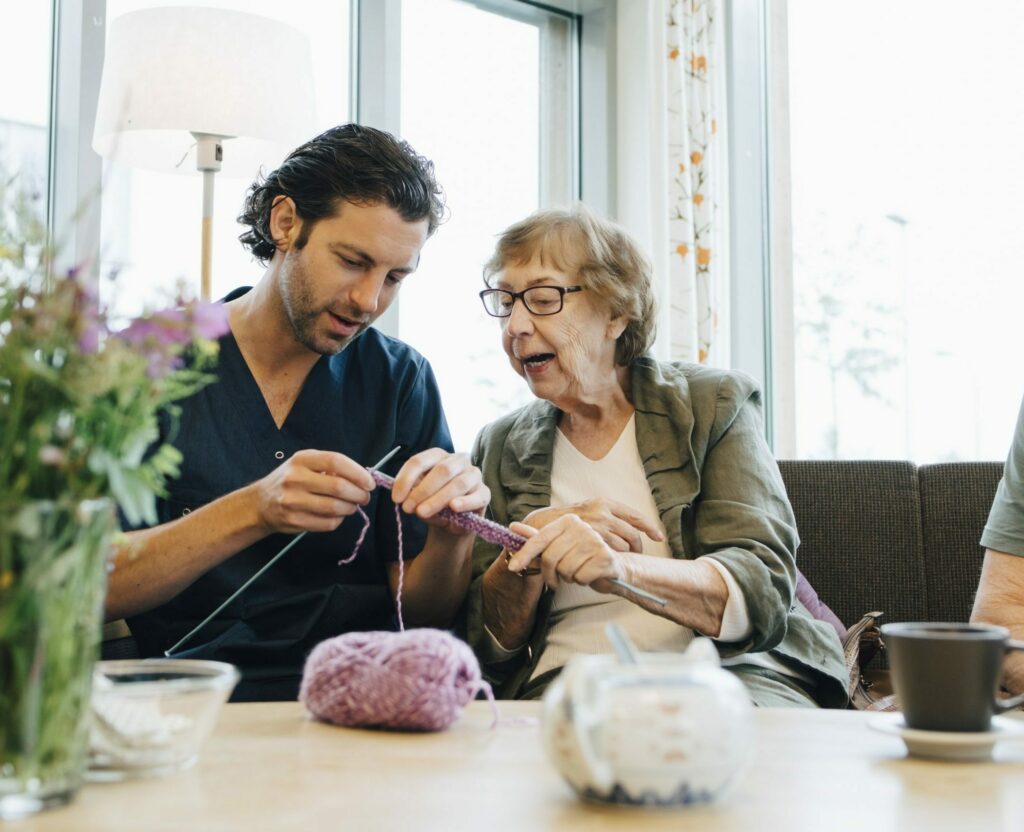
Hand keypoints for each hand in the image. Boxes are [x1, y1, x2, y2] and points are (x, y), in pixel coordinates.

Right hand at [251, 449, 374, 533]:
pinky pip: (327, 523)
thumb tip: (362, 478)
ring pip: (335, 507)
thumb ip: (330, 467)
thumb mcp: (305, 464)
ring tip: (352, 506)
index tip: (369, 482)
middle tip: (365, 497)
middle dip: (359, 494)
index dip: (358, 473)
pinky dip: (339, 520)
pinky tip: (337, 515)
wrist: (261, 503)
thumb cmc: (291, 480)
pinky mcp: (294, 520)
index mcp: (302, 459)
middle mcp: (295, 478)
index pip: (336, 461)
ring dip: (350, 508)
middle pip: (338, 487)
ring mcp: (293, 501)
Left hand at [389, 449, 489, 534]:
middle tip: (408, 508)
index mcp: (438, 456)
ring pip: (458, 483)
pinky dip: (464, 502)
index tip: (396, 499)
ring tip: (423, 513)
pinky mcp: (485, 493)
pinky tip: (453, 507)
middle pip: (441, 470)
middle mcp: (458, 461)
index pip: (420, 461)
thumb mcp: (418, 498)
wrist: (450, 525)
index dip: (406, 479)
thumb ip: (413, 494)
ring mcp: (474, 475)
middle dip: (422, 490)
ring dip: (438, 499)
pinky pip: (476, 497)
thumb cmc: (432, 505)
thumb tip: (407, 496)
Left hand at [506, 516, 625, 592]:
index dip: (525, 555)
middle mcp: (582, 527)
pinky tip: (590, 575)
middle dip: (550, 575)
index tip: (513, 567)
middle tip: (556, 580)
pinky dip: (583, 581)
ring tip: (578, 572)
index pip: (540, 539)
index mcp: (568, 521)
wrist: (617, 565)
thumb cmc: (584, 557)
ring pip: (566, 570)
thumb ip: (538, 538)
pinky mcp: (605, 557)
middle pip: (551, 558)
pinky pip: (580, 577)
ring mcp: (595, 541)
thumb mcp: (560, 546)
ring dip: (569, 578)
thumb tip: (513, 527)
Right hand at [524, 499, 664, 552]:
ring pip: (622, 548)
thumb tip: (628, 526)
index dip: (650, 528)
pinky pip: (608, 555)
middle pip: (632, 535)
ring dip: (622, 557)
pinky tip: (606, 564)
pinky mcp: (588, 542)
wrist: (541, 526)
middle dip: (637, 548)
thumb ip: (605, 516)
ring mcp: (595, 528)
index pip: (635, 516)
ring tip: (617, 561)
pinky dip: (610, 561)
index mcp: (605, 503)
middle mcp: (603, 513)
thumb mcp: (587, 510)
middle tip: (636, 556)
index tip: (659, 537)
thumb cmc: (566, 521)